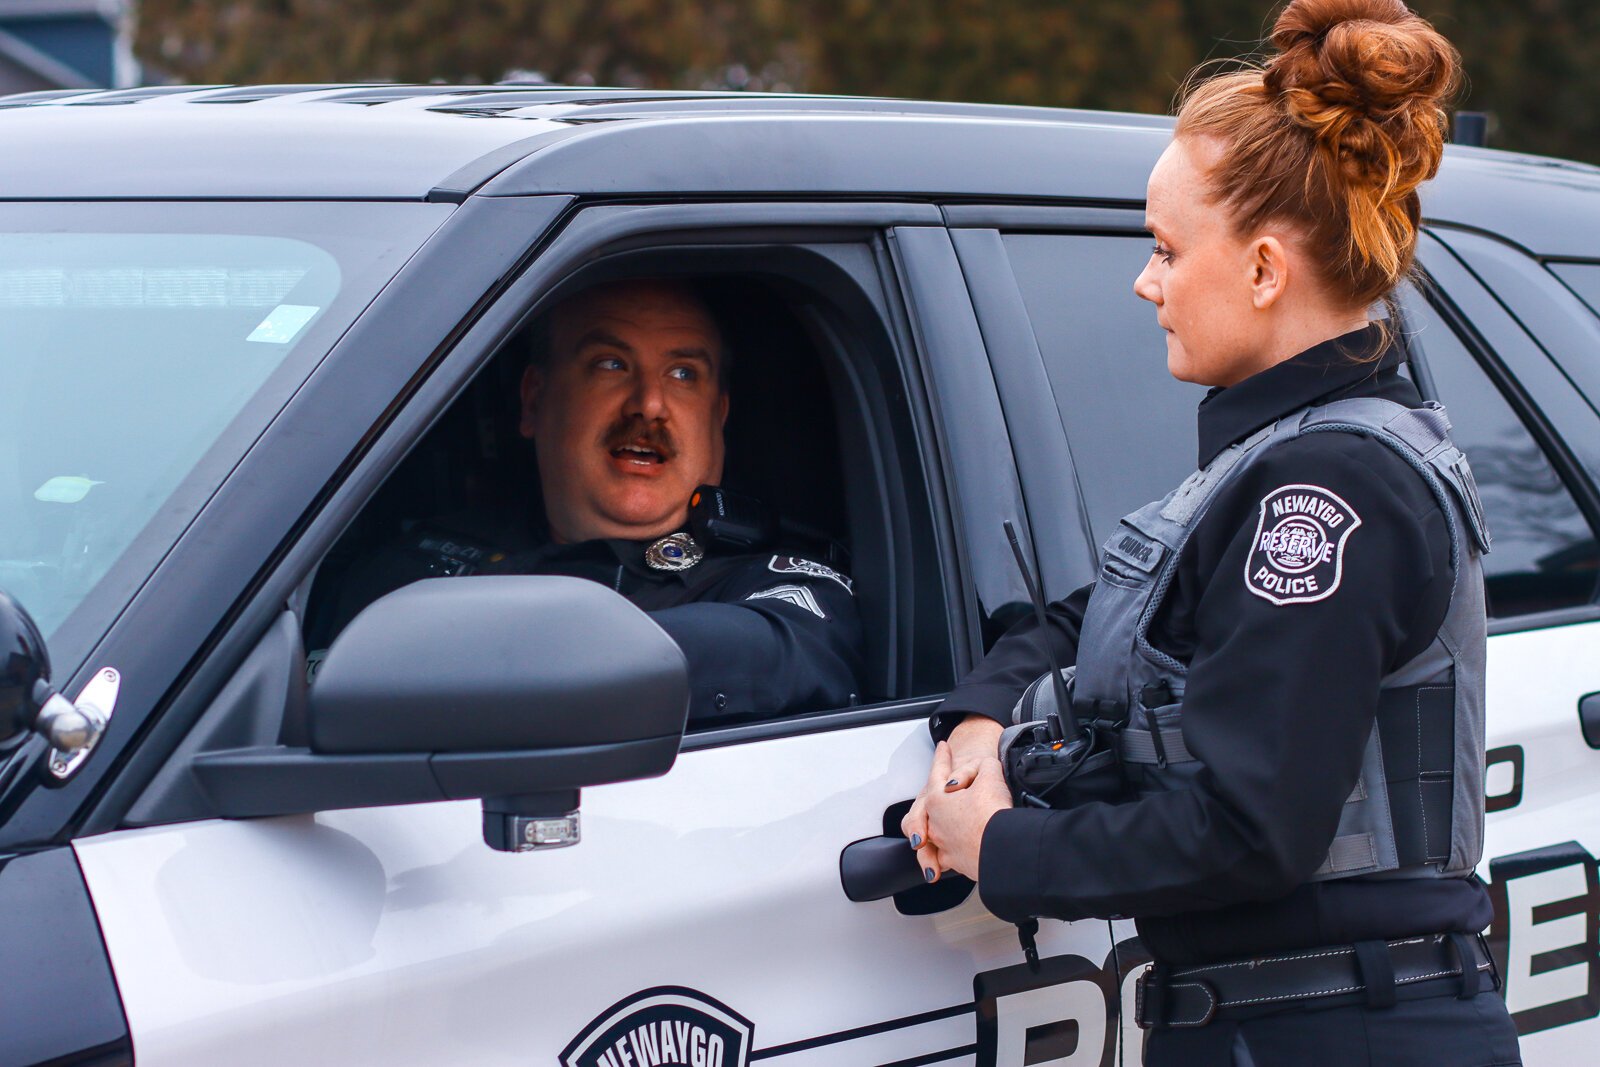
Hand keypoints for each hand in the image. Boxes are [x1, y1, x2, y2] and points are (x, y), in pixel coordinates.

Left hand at [923, 748, 1011, 880]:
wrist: (1004, 850)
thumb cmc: (992, 814)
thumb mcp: (990, 773)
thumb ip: (983, 766)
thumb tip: (983, 768)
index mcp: (936, 798)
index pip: (938, 771)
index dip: (942, 756)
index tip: (943, 747)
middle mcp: (934, 823)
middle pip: (927, 805)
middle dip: (937, 794)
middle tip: (945, 790)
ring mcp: (943, 844)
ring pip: (930, 834)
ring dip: (933, 829)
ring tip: (940, 827)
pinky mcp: (956, 863)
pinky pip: (942, 857)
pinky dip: (942, 854)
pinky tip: (947, 854)